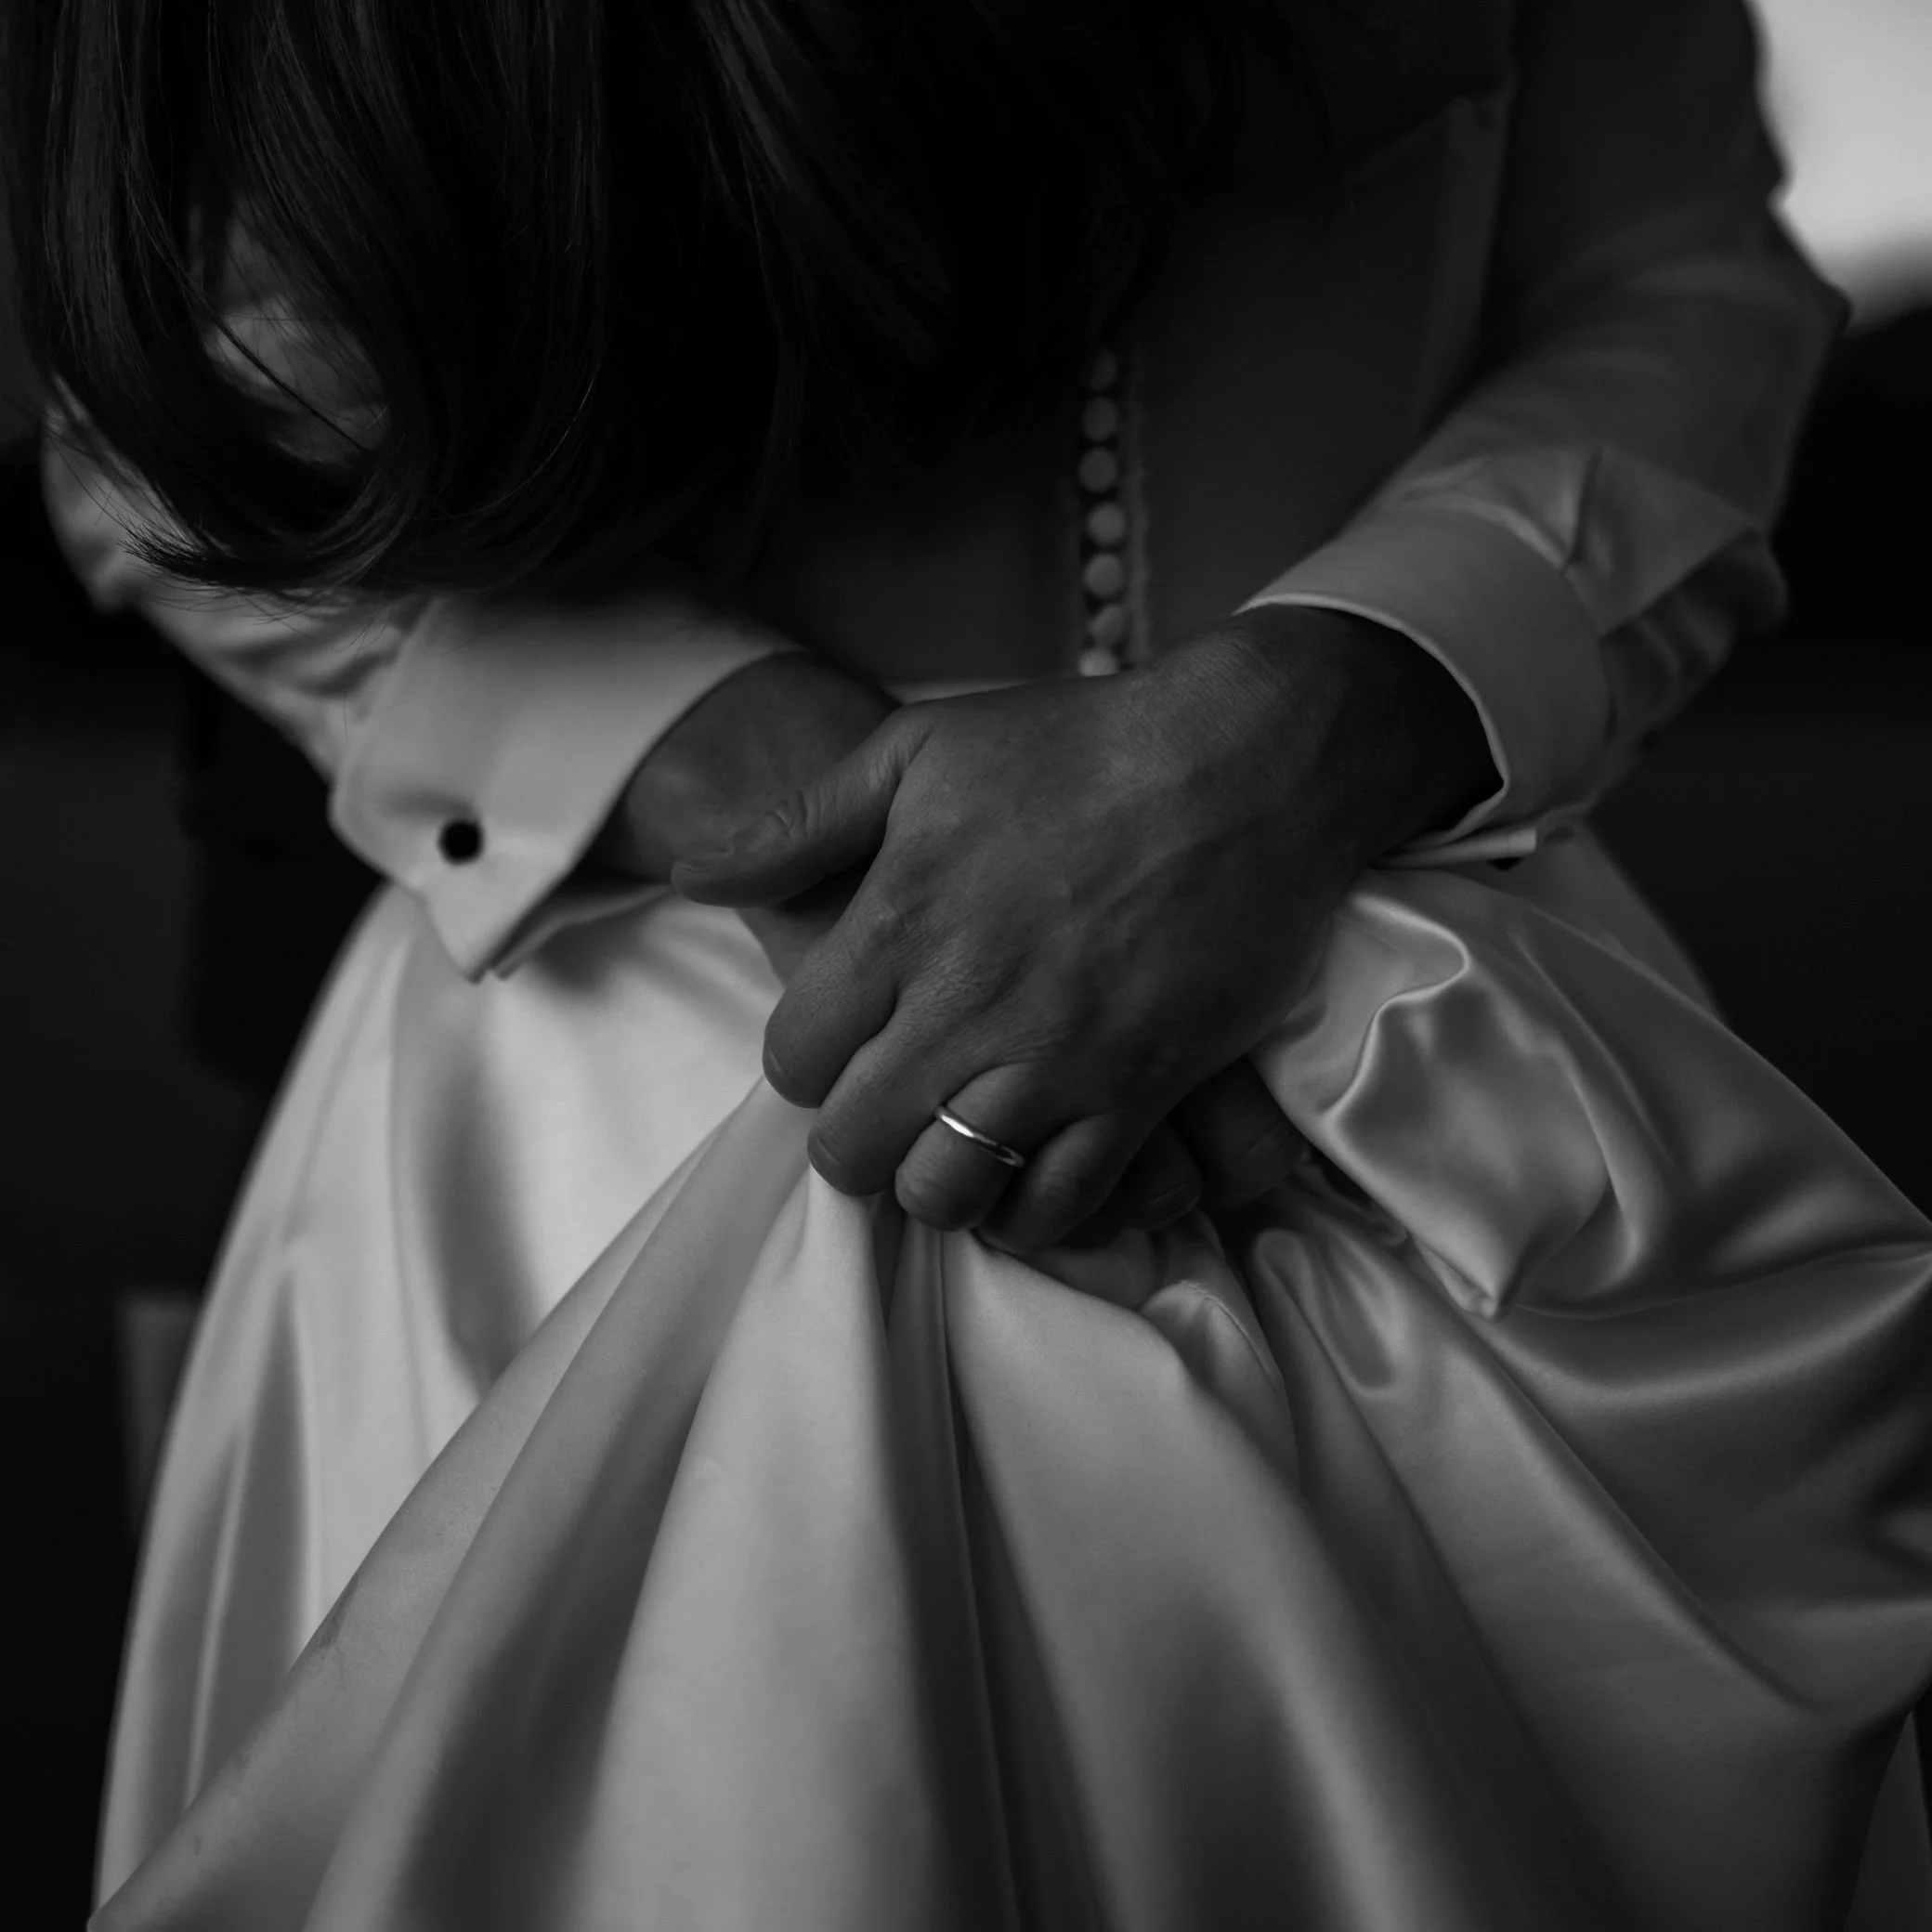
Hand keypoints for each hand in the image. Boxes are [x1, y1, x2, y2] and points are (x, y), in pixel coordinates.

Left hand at [676, 608, 1493, 1248]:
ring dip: (934, 1184)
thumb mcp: (918, 750)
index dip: (802, 1066)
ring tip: (950, 1149)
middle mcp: (964, 1007)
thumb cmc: (1077, 744)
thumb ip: (799, 824)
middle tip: (885, 1111)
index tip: (836, 1049)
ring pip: (947, 1192)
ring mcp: (1054, 1059)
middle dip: (853, 1141)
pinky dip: (1032, 1212)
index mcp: (897, 925)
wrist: (1246, 761)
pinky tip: (1028, 1174)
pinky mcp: (1139, 1090)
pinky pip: (1061, 1205)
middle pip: (854, 1146)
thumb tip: (694, 874)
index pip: (792, 1061)